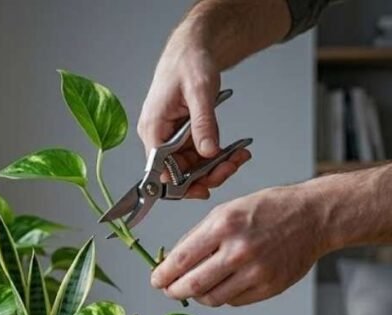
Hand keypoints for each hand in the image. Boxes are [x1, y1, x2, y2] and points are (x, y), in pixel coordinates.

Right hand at [138, 43, 249, 198]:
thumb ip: (203, 124)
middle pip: (176, 172)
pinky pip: (197, 154)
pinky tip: (234, 150)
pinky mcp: (181, 135)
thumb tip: (208, 152)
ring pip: (189, 166)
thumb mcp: (200, 92)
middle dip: (205, 174)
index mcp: (153, 128)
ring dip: (215, 166)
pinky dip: (216, 155)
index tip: (204, 188)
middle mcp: (156, 136)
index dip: (180, 183)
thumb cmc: (189, 63)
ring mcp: (168, 137)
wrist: (192, 49)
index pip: (160, 169)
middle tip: (231, 167)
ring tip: (238, 156)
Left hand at [150, 185, 327, 306]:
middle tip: (169, 290)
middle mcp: (239, 251)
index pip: (181, 260)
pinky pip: (234, 301)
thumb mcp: (226, 210)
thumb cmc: (268, 210)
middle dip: (174, 291)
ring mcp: (256, 272)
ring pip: (212, 298)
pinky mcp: (269, 287)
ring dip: (198, 296)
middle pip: (193, 286)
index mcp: (223, 226)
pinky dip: (222, 296)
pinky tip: (223, 284)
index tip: (156, 280)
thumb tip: (172, 261)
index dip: (162, 275)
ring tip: (196, 287)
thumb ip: (198, 236)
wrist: (313, 217)